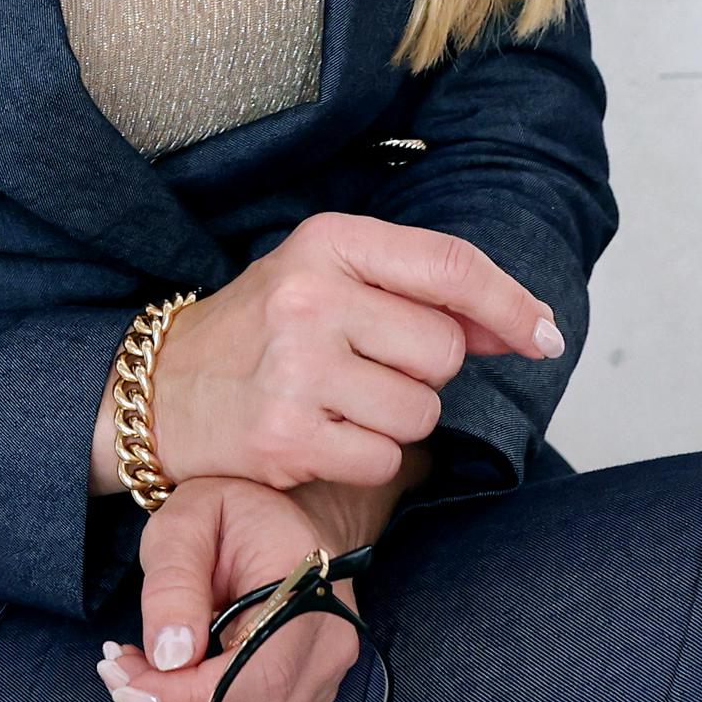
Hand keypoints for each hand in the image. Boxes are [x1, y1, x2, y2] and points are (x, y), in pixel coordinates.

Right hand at [91, 213, 560, 495]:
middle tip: (366, 370)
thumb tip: (522, 325)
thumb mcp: (327, 280)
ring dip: (397, 421)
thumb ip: (420, 294)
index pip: (450, 265)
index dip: (510, 304)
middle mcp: (312, 296)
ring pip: (421, 410)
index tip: (543, 336)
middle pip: (444, 349)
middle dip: (424, 371)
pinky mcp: (288, 434)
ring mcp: (297, 367)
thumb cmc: (258, 333)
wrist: (158, 389)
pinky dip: (367, 459)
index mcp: (327, 242)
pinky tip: (323, 438)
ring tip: (339, 404)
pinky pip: (385, 458)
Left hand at [94, 475, 365, 701]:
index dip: (186, 698)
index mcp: (309, 591)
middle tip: (116, 673)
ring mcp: (322, 681)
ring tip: (134, 678)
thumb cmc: (234, 510)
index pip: (259, 677)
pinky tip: (163, 694)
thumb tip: (169, 658)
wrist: (282, 517)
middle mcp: (328, 647)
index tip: (125, 682)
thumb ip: (173, 581)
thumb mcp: (187, 520)